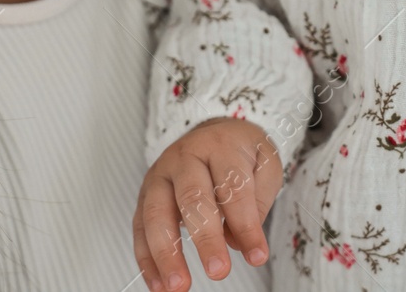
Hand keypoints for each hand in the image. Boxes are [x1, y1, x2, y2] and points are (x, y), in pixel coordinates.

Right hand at [133, 117, 280, 291]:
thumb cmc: (242, 153)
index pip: (233, 187)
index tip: (257, 256)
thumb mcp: (265, 166)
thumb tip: (237, 242)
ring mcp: (160, 174)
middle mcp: (185, 157)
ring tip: (178, 286)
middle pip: (192, 198)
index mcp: (220, 145)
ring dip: (166, 253)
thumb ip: (257, 202)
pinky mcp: (145, 193)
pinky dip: (146, 259)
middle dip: (205, 238)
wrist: (215, 130)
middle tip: (218, 271)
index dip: (246, 224)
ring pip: (157, 213)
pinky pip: (140, 227)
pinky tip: (158, 285)